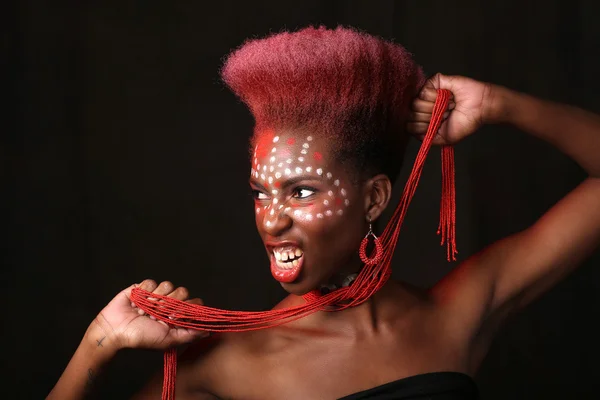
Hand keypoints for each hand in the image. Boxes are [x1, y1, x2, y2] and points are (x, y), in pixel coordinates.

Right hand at [90, 279, 207, 350]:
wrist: (115, 330)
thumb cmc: (141, 338)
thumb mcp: (168, 339)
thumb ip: (189, 334)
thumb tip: (208, 330)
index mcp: (177, 315)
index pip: (195, 303)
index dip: (188, 307)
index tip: (176, 316)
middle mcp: (169, 304)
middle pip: (183, 292)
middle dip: (171, 303)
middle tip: (158, 314)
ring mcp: (156, 294)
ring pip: (168, 285)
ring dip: (156, 298)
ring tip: (145, 309)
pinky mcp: (143, 287)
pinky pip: (151, 282)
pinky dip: (144, 292)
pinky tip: (136, 302)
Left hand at [407, 73, 495, 144]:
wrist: (480, 108)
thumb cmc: (465, 123)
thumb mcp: (443, 138)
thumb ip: (425, 138)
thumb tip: (409, 129)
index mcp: (426, 119)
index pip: (410, 125)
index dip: (422, 127)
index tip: (438, 126)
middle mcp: (424, 106)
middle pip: (412, 115)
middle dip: (430, 117)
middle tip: (445, 114)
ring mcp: (427, 93)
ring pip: (415, 103)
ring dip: (434, 107)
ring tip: (448, 105)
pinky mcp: (433, 82)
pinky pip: (423, 91)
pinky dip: (436, 97)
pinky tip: (448, 96)